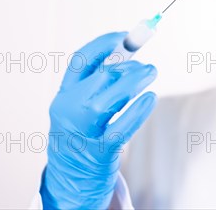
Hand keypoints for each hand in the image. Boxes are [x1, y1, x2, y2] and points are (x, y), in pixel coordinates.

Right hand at [40, 32, 157, 209]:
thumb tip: (132, 50)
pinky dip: (138, 111)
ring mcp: (83, 133)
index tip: (125, 36)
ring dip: (134, 82)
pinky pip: (120, 129)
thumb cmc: (84, 133)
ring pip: (106, 102)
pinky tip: (151, 98)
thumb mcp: (82, 104)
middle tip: (147, 66)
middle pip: (98, 79)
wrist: (71, 178)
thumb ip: (101, 80)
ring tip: (151, 73)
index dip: (104, 44)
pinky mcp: (100, 152)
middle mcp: (68, 112)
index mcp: (64, 95)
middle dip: (126, 67)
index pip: (80, 61)